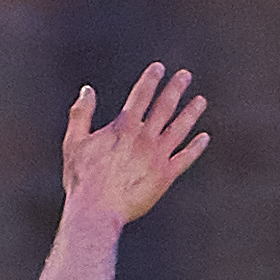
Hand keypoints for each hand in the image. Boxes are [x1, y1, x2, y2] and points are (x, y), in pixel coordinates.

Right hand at [62, 63, 209, 226]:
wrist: (97, 211)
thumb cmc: (82, 180)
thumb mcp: (74, 142)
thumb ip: (81, 114)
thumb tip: (86, 90)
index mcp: (124, 126)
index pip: (141, 95)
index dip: (151, 79)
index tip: (159, 68)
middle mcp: (144, 137)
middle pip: (165, 106)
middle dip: (176, 88)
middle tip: (185, 76)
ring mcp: (157, 157)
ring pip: (180, 128)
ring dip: (191, 112)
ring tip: (200, 101)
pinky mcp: (165, 177)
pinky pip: (185, 158)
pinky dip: (196, 147)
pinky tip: (204, 138)